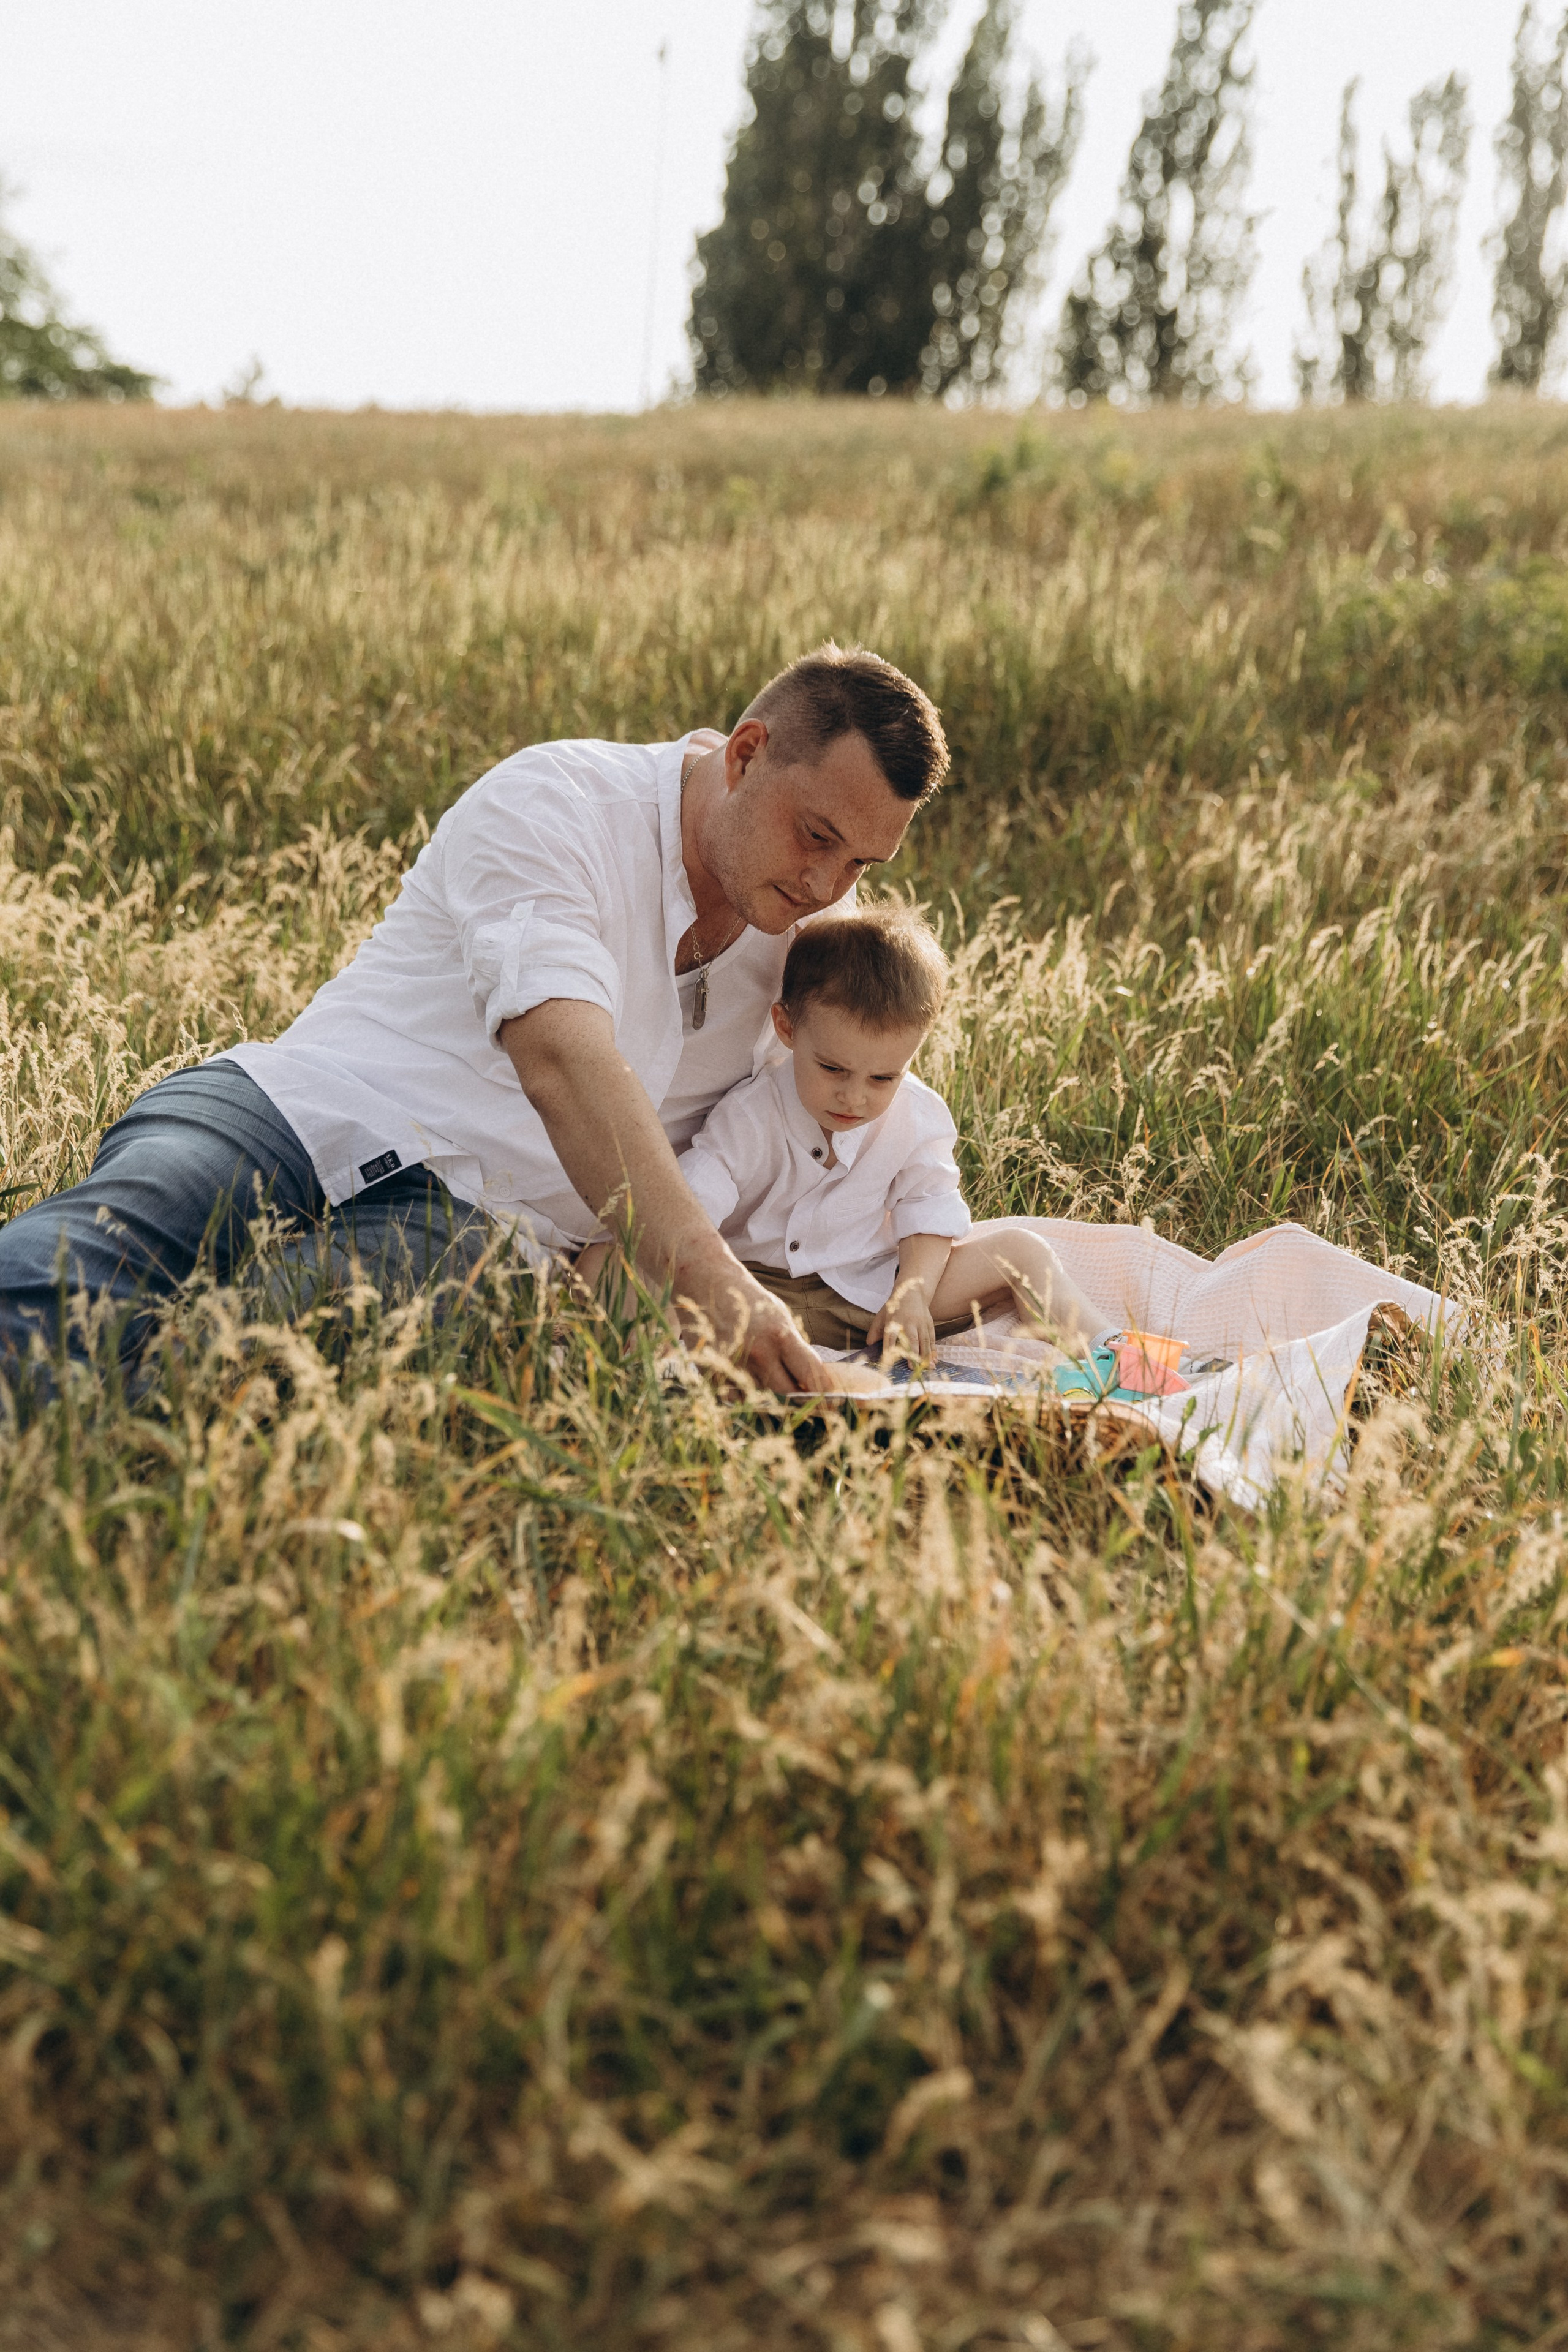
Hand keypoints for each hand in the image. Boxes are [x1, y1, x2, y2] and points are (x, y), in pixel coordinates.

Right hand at [687, 1268, 829, 1396]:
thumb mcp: (781, 1318)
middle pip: (787, 1395)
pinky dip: (743, 1396)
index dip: (824, 1394)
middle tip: (805, 1404)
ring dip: (770, 1398)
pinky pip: (735, 1399)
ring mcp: (734, 1365)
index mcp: (780, 1336)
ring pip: (761, 1399)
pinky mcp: (712, 1373)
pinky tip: (745, 1380)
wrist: (709, 1284)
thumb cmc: (751, 1302)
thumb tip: (814, 1382)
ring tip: (769, 1384)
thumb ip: (796, 1350)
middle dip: (799, 1402)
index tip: (832, 1403)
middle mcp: (758, 1353)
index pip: (811, 1374)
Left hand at [867, 1279, 936, 1361]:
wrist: (912, 1292)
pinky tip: (935, 1360)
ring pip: (924, 1340)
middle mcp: (908, 1322)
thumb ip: (875, 1330)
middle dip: (912, 1354)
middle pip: (911, 1339)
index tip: (890, 1360)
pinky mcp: (929, 1323)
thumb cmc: (894, 1308)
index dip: (890, 1348)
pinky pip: (931, 1338)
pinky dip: (933, 1349)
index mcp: (894, 1321)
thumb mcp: (882, 1316)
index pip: (891, 1337)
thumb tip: (869, 1344)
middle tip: (912, 1367)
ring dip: (926, 1355)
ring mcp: (920, 1323)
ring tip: (928, 1367)